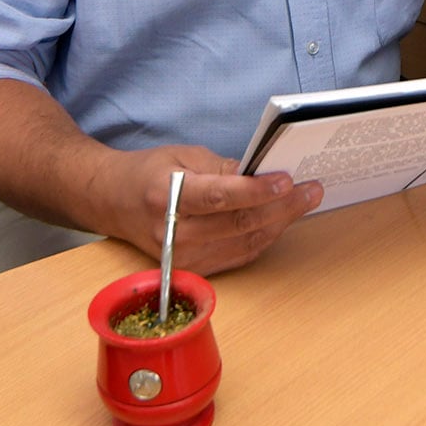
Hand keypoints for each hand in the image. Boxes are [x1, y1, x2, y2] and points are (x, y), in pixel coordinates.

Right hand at [97, 145, 323, 274]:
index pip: (221, 197)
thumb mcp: (181, 156)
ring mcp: (184, 258)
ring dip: (281, 223)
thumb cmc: (148, 174)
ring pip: (246, 243)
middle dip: (282, 206)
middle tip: (312, 189)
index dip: (258, 190)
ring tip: (306, 201)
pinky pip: (240, 255)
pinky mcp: (194, 269)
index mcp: (167, 197)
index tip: (288, 179)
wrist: (112, 204)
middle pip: (239, 224)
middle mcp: (174, 234)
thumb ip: (222, 167)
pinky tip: (283, 219)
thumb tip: (263, 173)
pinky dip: (265, 237)